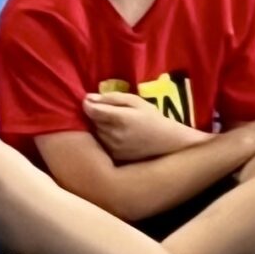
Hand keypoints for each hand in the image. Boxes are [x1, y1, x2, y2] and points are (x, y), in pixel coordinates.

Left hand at [82, 91, 199, 161]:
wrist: (166, 142)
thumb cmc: (152, 117)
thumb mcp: (136, 101)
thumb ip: (113, 98)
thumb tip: (89, 98)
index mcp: (120, 118)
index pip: (92, 110)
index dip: (89, 104)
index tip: (91, 100)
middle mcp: (113, 134)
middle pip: (93, 121)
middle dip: (97, 114)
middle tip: (111, 112)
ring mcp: (113, 147)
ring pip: (96, 132)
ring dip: (100, 126)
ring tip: (115, 123)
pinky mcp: (113, 155)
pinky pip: (101, 142)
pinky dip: (104, 136)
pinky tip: (116, 134)